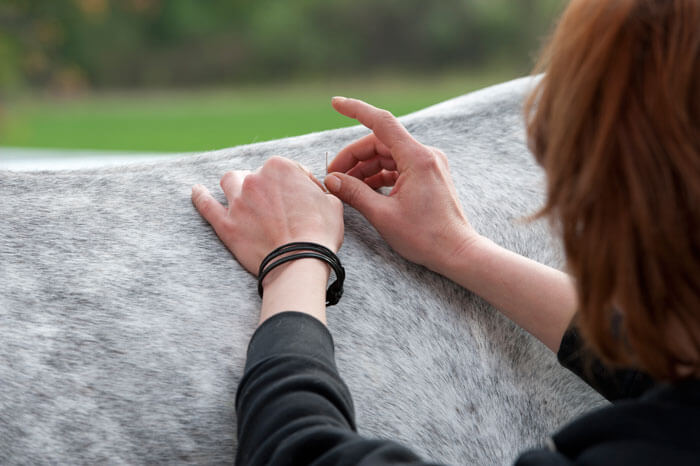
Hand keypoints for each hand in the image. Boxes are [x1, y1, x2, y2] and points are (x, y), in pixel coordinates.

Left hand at [192, 156, 343, 275]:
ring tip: (242, 196)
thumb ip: (318, 190)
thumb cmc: (319, 234)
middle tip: (276, 205)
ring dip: (235, 186)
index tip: (301, 200)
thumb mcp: (331, 203)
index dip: (297, 185)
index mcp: (281, 168)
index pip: (288, 169)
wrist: (299, 262)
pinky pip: (205, 205)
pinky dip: (199, 196)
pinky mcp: (226, 224)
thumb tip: (314, 189)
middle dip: (266, 186)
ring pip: (229, 182)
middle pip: (256, 175)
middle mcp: (255, 179)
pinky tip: (196, 191)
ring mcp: (237, 201)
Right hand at [324, 97, 478, 273]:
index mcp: (417, 158)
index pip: (382, 122)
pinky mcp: (428, 176)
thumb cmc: (425, 237)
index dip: (356, 110)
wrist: (457, 252)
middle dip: (353, 157)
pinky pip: (397, 167)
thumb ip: (354, 193)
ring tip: (344, 186)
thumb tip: (331, 180)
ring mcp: (428, 165)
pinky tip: (362, 190)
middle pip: (380, 143)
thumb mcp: (383, 215)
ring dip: (364, 169)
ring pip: (387, 156)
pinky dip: (378, 176)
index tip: (335, 103)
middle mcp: (425, 155)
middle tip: (332, 176)